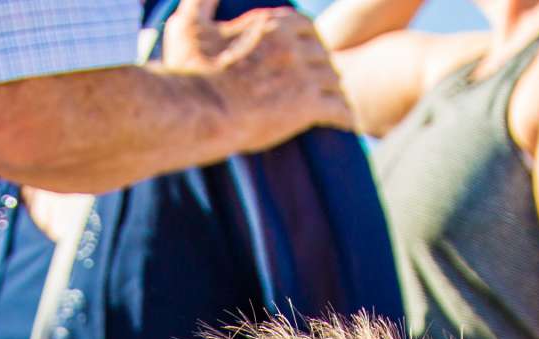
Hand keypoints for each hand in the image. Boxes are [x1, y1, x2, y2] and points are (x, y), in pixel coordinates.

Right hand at [164, 0, 355, 148]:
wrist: (199, 111)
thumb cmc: (191, 73)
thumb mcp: (189, 26)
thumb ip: (200, 1)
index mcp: (271, 24)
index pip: (305, 27)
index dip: (309, 43)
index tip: (308, 57)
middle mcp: (293, 44)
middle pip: (323, 54)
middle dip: (324, 69)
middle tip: (324, 85)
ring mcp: (304, 75)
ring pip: (334, 82)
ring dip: (335, 94)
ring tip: (337, 107)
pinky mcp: (309, 106)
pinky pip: (341, 110)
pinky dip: (346, 118)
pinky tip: (348, 125)